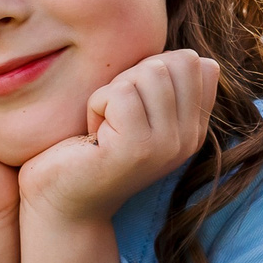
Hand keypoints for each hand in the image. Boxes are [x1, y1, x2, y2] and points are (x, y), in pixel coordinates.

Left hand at [17, 51, 218, 226]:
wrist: (65, 204)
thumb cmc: (93, 148)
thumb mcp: (140, 113)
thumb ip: (167, 86)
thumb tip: (197, 58)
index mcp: (193, 128)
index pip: (196, 64)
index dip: (153, 68)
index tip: (132, 103)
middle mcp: (188, 139)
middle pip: (175, 62)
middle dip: (134, 76)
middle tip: (115, 113)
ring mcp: (167, 145)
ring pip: (149, 73)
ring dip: (113, 91)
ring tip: (104, 125)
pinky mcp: (138, 148)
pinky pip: (121, 92)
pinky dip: (96, 104)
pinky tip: (93, 134)